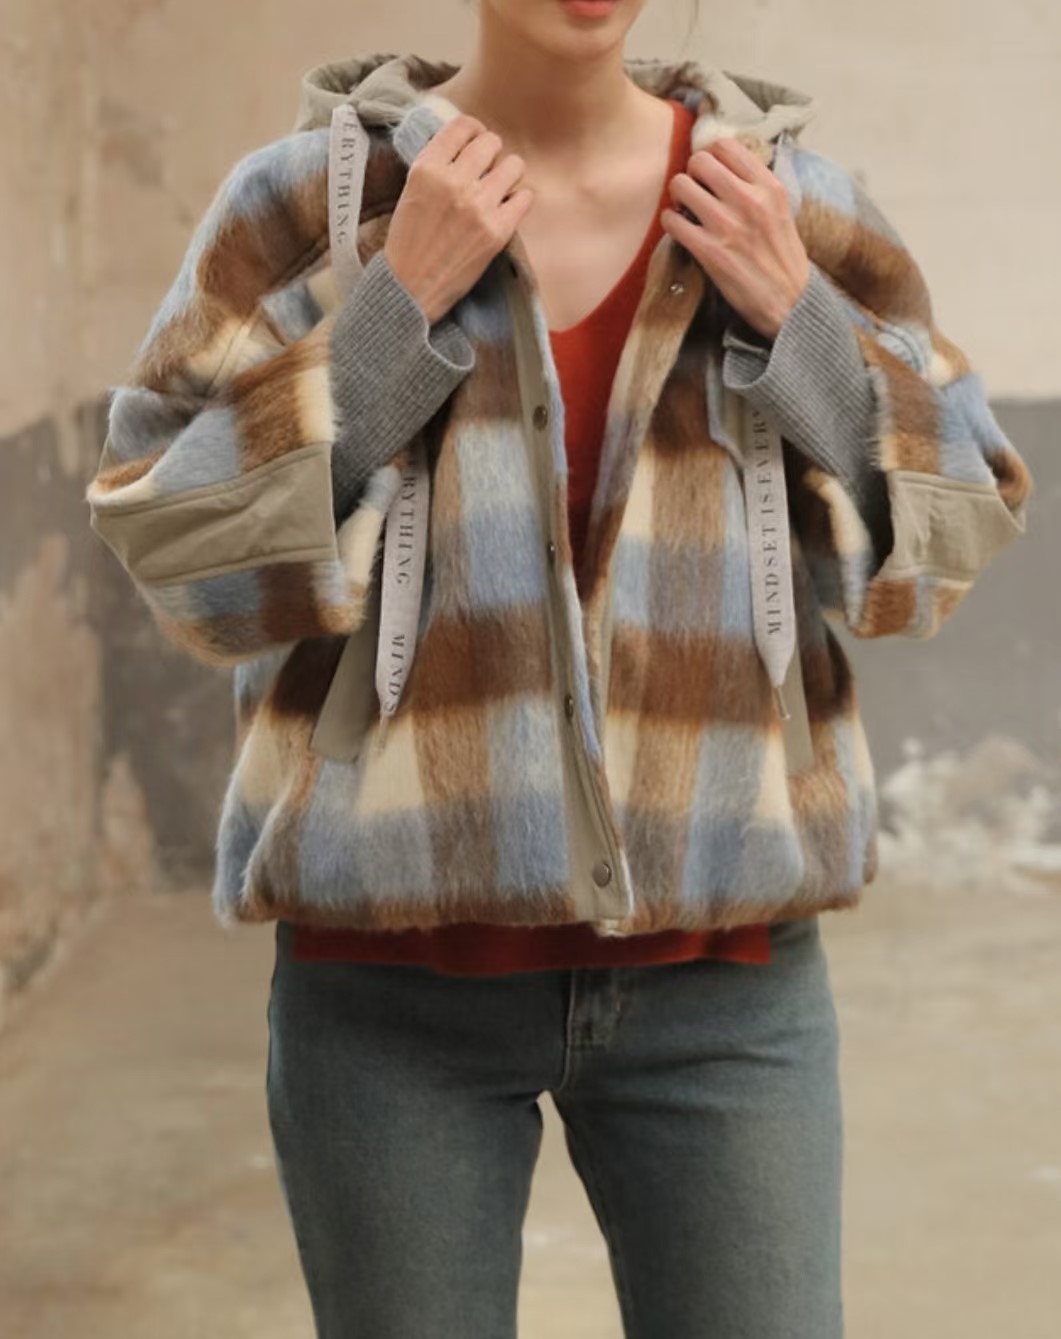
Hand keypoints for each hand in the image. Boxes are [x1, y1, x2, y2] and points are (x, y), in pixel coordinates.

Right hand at [383, 114, 534, 325]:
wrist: (410, 289)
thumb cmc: (408, 243)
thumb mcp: (411, 192)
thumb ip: (436, 166)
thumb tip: (466, 146)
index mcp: (427, 168)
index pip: (462, 126)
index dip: (474, 130)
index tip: (476, 141)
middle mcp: (453, 182)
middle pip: (491, 142)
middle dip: (491, 154)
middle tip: (486, 171)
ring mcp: (478, 206)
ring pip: (513, 165)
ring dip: (508, 174)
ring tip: (498, 189)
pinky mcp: (497, 230)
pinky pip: (525, 197)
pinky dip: (519, 200)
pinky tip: (507, 209)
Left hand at [660, 137, 809, 340]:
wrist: (790, 303)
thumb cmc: (784, 259)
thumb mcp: (782, 212)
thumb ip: (757, 188)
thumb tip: (725, 169)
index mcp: (769, 187)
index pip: (727, 145)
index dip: (711, 155)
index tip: (710, 172)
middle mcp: (748, 200)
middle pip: (699, 161)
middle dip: (691, 174)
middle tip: (695, 192)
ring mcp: (727, 225)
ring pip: (680, 185)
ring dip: (678, 197)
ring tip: (686, 211)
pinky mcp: (709, 251)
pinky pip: (672, 221)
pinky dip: (671, 223)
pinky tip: (680, 230)